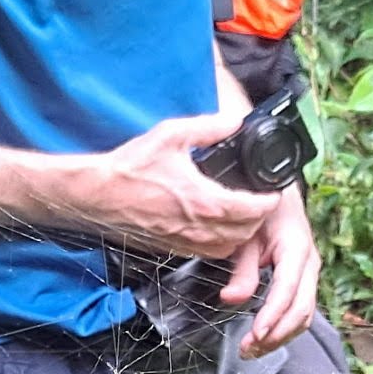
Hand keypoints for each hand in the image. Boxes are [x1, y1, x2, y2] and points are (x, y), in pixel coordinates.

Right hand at [84, 115, 279, 258]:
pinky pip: (209, 253)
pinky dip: (221, 243)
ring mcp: (186, 241)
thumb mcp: (171, 135)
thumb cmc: (129, 168)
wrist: (97, 195)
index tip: (274, 193)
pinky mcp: (174, 248)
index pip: (252, 210)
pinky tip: (218, 226)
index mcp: (204, 201)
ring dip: (242, 234)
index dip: (270, 203)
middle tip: (261, 202)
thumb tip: (233, 120)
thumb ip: (208, 127)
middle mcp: (198, 228)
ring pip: (229, 248)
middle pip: (246, 233)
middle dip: (259, 219)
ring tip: (243, 215)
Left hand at [220, 184, 319, 358]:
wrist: (276, 195)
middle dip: (275, 335)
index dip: (272, 316)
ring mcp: (310, 273)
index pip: (287, 290)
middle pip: (301, 310)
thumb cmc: (259, 212)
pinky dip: (283, 329)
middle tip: (248, 350)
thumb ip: (241, 269)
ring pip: (304, 315)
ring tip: (253, 350)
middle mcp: (309, 263)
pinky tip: (264, 338)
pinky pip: (301, 311)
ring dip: (280, 337)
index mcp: (295, 247)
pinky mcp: (305, 281)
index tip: (254, 335)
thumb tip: (231, 298)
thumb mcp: (245, 235)